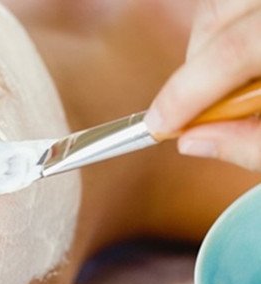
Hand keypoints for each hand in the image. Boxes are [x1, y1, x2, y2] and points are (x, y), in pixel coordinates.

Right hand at [144, 0, 260, 170]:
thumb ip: (253, 144)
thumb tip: (193, 142)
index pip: (233, 51)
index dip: (186, 92)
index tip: (158, 124)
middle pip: (216, 17)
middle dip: (195, 64)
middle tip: (195, 104)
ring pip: (216, 5)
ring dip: (203, 44)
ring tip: (219, 80)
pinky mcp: (259, 6)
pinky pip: (228, 5)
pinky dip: (218, 30)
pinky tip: (236, 58)